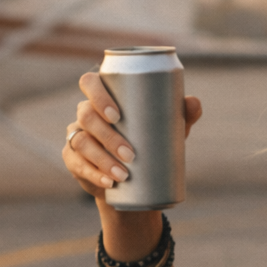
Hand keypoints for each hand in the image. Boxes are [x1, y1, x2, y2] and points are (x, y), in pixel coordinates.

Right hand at [62, 72, 202, 198]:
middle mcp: (85, 113)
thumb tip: (194, 103)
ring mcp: (76, 137)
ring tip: (123, 174)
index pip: (90, 84)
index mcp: (103, 97)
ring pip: (82, 143)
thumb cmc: (150, 143)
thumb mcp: (166, 129)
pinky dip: (94, 175)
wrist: (134, 181)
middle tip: (130, 154)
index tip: (117, 115)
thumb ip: (182, 114)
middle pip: (86, 115)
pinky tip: (108, 182)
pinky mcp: (72, 160)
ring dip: (102, 159)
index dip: (98, 96)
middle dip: (107, 135)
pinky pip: (78, 165)